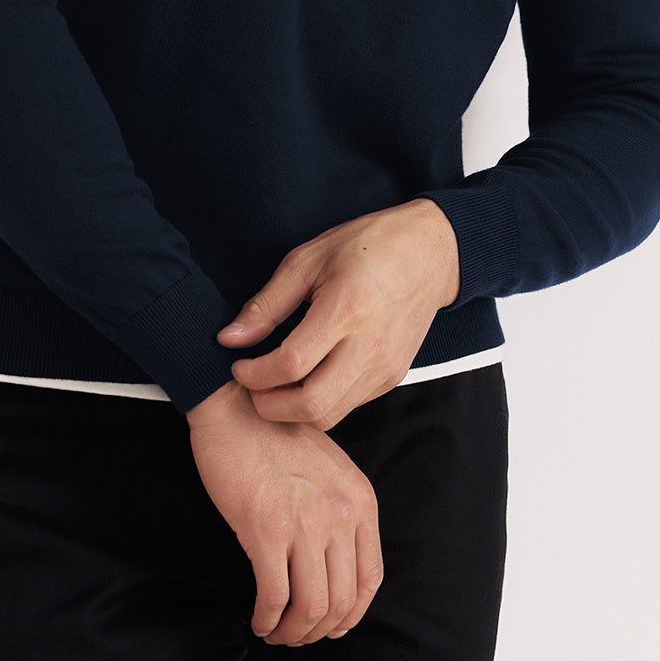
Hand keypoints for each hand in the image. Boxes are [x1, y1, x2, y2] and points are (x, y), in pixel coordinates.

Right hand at [186, 380, 383, 645]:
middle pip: (340, 601)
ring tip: (275, 631)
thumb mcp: (329, 468)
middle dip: (317, 630)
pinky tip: (258, 619)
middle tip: (294, 634)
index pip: (370, 578)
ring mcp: (305, 523)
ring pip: (311, 607)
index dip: (350, 614)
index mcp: (359, 500)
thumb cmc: (274, 436)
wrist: (235, 407)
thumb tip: (336, 567)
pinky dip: (267, 618)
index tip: (330, 625)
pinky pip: (275, 596)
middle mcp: (340, 514)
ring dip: (292, 631)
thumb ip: (340, 509)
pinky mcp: (266, 530)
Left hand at [215, 199, 460, 430]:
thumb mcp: (308, 259)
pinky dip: (320, 403)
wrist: (430, 253)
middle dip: (269, 406)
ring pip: (330, 415)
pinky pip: (349, 405)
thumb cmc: (367, 245)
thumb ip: (267, 304)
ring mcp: (385, 367)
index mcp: (346, 309)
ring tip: (274, 385)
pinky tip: (306, 379)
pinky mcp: (393, 377)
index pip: (291, 365)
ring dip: (293, 411)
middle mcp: (369, 346)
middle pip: (310, 406)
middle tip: (252, 386)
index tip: (239, 365)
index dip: (255, 375)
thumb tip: (229, 339)